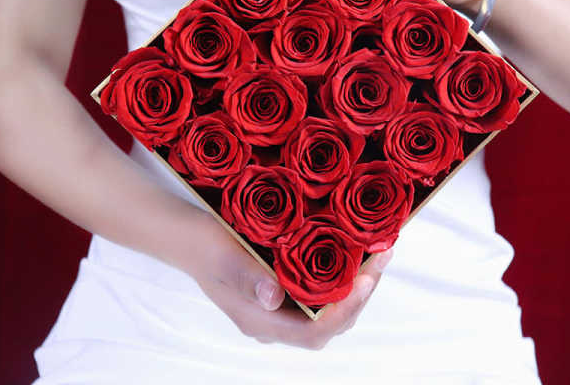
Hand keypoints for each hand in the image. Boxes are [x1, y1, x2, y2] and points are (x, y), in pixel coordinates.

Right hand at [172, 206, 392, 349]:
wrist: (187, 237)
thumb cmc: (203, 245)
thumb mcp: (223, 255)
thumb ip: (247, 277)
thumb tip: (275, 298)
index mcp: (259, 321)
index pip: (313, 333)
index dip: (344, 311)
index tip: (366, 279)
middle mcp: (273, 320)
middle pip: (328, 323)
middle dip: (360, 295)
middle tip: (382, 257)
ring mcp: (278, 306)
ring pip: (326, 308)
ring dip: (355, 284)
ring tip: (377, 252)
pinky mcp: (281, 289)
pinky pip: (318, 291)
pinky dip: (340, 275)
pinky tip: (352, 251)